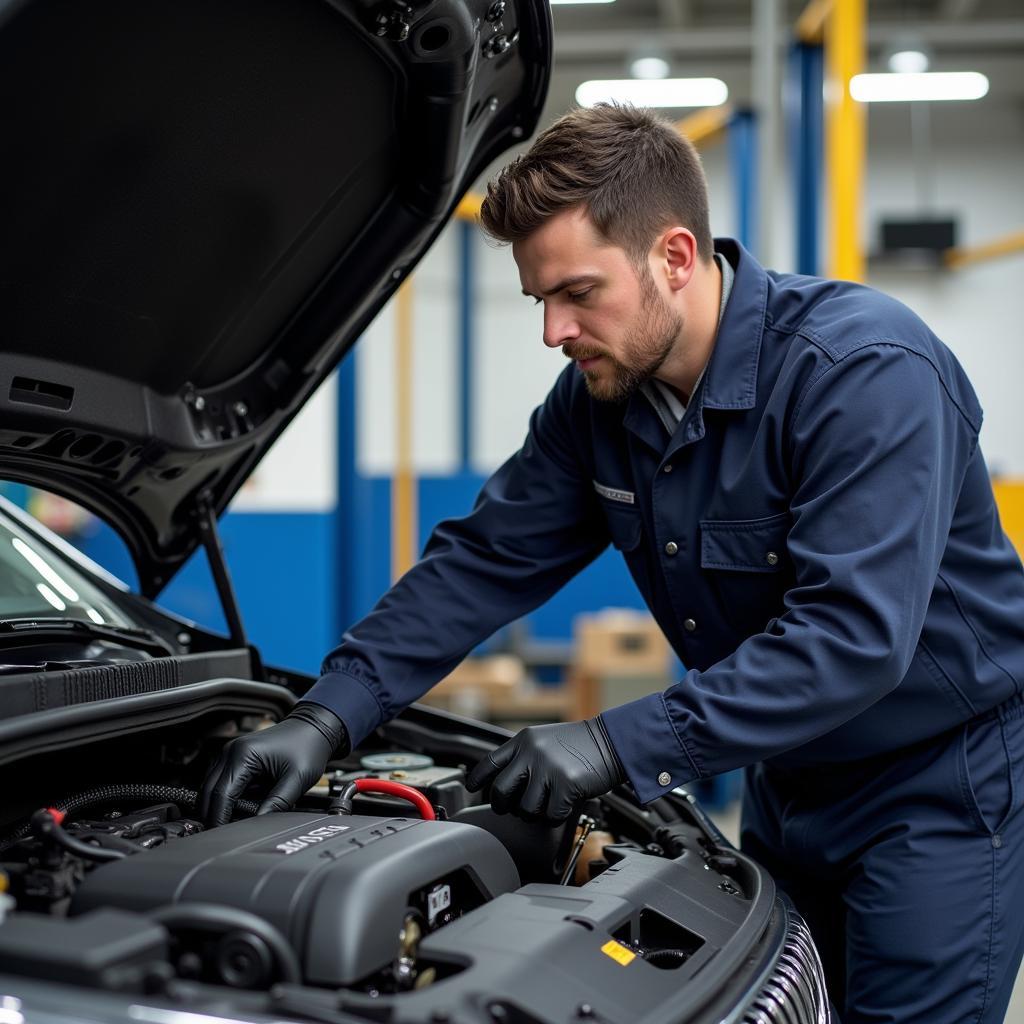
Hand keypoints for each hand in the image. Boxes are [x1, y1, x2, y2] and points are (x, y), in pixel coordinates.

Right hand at [199, 702, 347, 826]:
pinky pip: (221, 781)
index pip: (220, 794)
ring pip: (211, 787)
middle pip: (208, 792)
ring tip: (230, 824)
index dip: (218, 818)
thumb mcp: (297, 778)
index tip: (220, 836)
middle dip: (212, 814)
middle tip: (221, 835)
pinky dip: (225, 796)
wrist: (313, 727)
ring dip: (217, 806)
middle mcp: (231, 751)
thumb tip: (259, 825)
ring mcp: (231, 753)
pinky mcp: (236, 758)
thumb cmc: (307, 747)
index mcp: (243, 754)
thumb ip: (278, 802)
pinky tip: (237, 808)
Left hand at [466, 717, 624, 823]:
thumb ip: (524, 757)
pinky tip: (565, 803)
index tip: (473, 788)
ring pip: (525, 809)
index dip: (478, 779)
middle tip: (512, 808)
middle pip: (500, 791)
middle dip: (503, 806)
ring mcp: (547, 768)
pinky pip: (550, 815)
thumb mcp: (545, 740)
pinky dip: (557, 816)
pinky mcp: (565, 784)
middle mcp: (531, 752)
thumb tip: (505, 784)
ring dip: (534, 813)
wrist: (614, 741)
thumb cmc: (581, 745)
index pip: (489, 762)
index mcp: (523, 741)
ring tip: (547, 803)